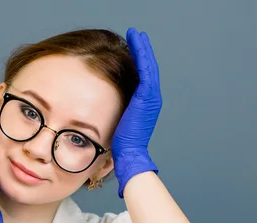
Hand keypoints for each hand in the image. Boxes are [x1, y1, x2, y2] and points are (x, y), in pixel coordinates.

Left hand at [112, 28, 161, 197]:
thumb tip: (104, 106)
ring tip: (136, 34)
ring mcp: (151, 97)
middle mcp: (152, 98)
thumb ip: (117, 111)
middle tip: (136, 35)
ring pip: (148, 66)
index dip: (138, 61)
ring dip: (142, 49)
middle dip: (142, 50)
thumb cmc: (122, 144)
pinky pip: (145, 70)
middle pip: (148, 68)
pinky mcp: (147, 96)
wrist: (129, 154)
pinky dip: (141, 56)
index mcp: (145, 104)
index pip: (142, 77)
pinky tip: (136, 44)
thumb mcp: (118, 122)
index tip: (130, 49)